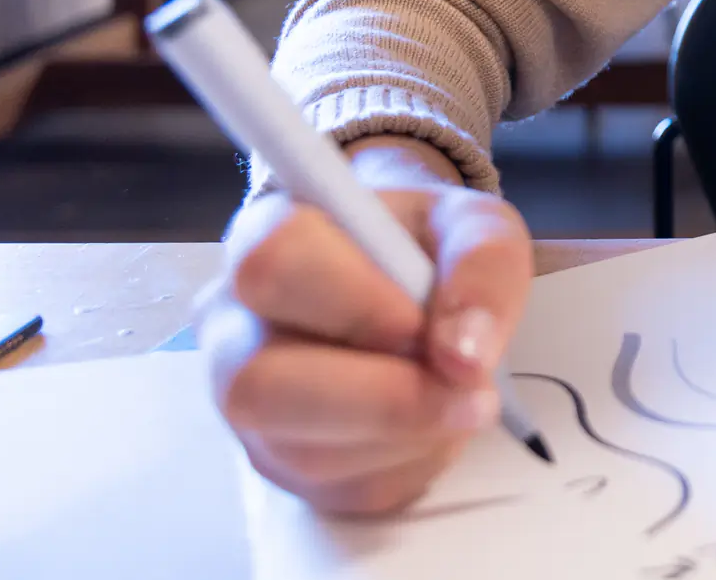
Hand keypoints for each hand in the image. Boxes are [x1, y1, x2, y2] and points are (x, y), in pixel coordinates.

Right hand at [201, 137, 535, 513]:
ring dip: (407, 437)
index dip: (358, 304)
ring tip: (463, 399)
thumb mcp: (476, 225)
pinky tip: (437, 425)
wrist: (412, 281)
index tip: (425, 324)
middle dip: (382, 399)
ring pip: (300, 451)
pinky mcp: (279, 462)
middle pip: (258, 384)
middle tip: (471, 391)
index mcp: (266, 235)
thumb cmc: (428, 245)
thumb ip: (481, 265)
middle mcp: (234, 323)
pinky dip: (408, 466)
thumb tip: (465, 356)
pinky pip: (338, 490)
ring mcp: (246, 402)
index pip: (275, 264)